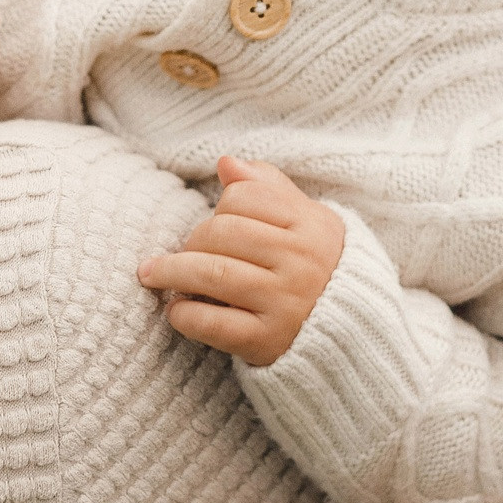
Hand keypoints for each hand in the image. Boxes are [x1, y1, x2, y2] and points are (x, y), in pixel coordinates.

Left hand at [135, 157, 344, 365]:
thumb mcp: (305, 221)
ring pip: (213, 274)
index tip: (214, 225)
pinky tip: (176, 311)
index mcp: (312, 225)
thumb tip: (225, 162)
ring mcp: (287, 303)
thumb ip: (268, 187)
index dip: (220, 206)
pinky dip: (185, 315)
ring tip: (153, 275)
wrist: (349, 333)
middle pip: (223, 233)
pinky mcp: (269, 340)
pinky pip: (214, 323)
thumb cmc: (315, 266)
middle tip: (182, 254)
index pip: (244, 197)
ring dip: (172, 273)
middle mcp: (303, 262)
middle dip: (192, 241)